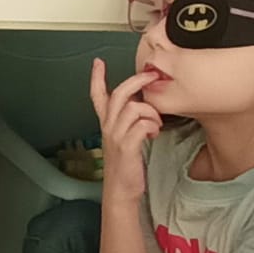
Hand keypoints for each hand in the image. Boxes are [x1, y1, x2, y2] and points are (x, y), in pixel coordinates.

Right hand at [92, 59, 162, 194]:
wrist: (121, 189)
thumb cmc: (125, 164)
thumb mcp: (122, 138)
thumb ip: (128, 121)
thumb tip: (144, 104)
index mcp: (106, 123)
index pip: (97, 96)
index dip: (97, 78)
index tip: (98, 63)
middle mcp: (108, 126)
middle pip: (120, 93)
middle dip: (138, 81)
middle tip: (153, 77)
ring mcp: (116, 136)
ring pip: (134, 107)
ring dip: (152, 112)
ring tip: (157, 123)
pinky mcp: (127, 146)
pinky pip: (142, 125)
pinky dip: (152, 126)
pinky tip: (154, 134)